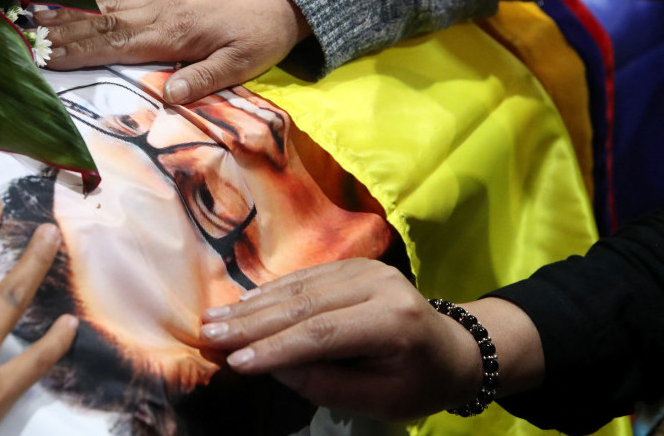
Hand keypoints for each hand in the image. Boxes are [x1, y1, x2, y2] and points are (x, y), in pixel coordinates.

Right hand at [37, 0, 312, 103]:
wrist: (279, 1)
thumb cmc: (260, 37)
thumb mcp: (243, 64)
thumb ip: (205, 79)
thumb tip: (169, 96)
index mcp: (172, 34)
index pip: (114, 44)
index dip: (77, 52)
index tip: (43, 58)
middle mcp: (157, 13)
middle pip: (98, 24)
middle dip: (58, 33)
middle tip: (19, 39)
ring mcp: (158, 1)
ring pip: (103, 8)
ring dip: (66, 14)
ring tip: (30, 18)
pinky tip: (69, 2)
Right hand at [197, 259, 543, 420]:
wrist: (454, 348)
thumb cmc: (418, 383)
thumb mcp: (379, 400)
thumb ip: (326, 383)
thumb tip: (273, 366)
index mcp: (394, 322)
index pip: (323, 334)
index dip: (276, 348)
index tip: (236, 363)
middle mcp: (380, 284)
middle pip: (306, 304)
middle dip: (253, 322)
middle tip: (209, 335)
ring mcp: (367, 268)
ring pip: (300, 287)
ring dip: (254, 305)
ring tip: (214, 320)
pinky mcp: (355, 263)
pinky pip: (306, 277)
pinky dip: (271, 292)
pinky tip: (242, 305)